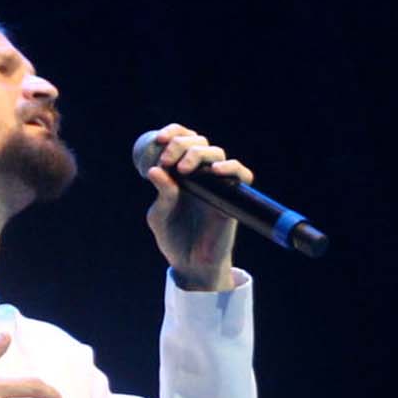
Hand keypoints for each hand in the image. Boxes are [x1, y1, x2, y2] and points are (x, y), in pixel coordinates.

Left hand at [141, 122, 249, 290]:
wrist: (191, 264)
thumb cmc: (174, 239)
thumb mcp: (160, 216)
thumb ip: (162, 194)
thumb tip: (155, 170)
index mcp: (181, 173)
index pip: (183, 140)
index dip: (174, 132)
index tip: (159, 140)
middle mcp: (201, 175)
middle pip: (200, 142)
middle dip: (181, 144)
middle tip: (168, 161)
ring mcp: (218, 185)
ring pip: (217, 153)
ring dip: (198, 154)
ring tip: (183, 170)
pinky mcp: (233, 199)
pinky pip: (242, 175)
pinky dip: (232, 168)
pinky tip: (216, 171)